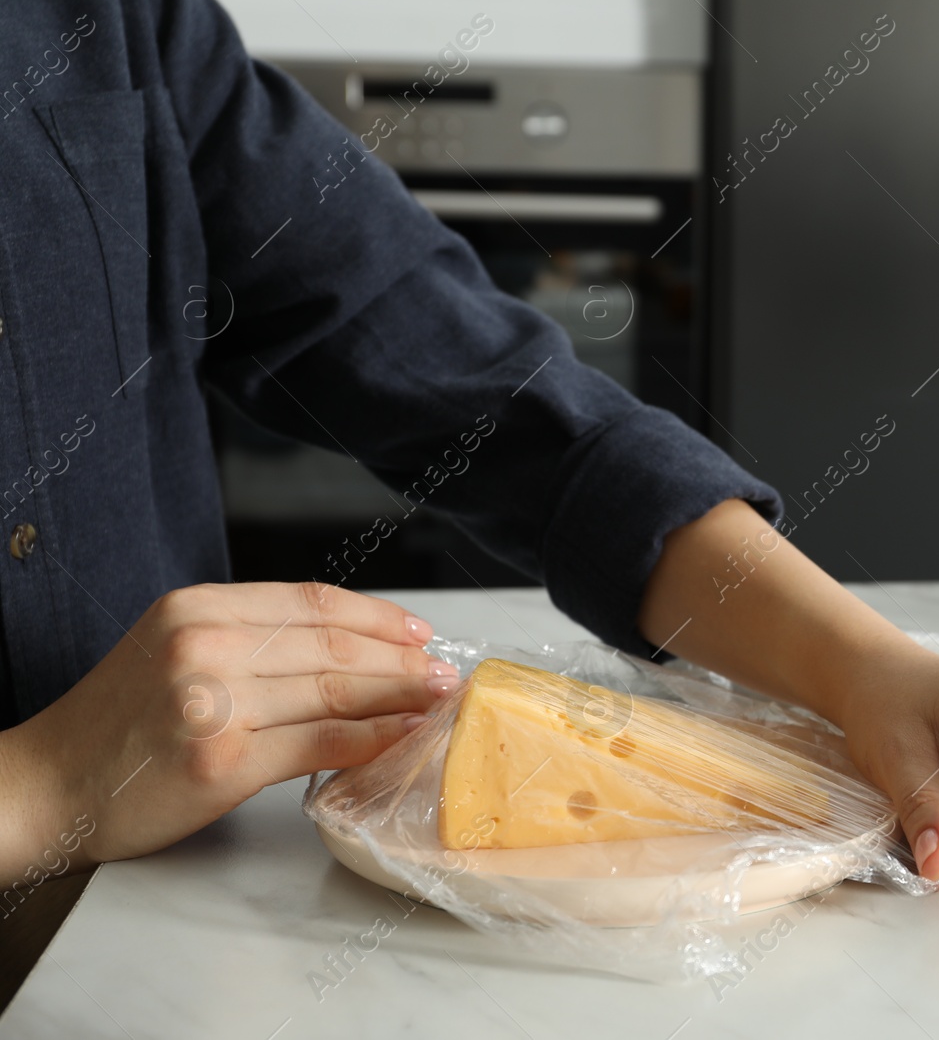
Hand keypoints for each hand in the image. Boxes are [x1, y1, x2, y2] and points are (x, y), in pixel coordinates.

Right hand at [3, 582, 452, 878]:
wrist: (44, 787)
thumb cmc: (115, 725)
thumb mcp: (171, 649)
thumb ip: (246, 638)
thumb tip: (345, 644)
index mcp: (196, 607)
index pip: (311, 602)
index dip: (376, 616)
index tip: (417, 631)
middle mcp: (205, 645)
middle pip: (333, 644)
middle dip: (401, 659)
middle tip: (443, 670)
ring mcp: (214, 702)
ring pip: (336, 692)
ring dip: (399, 697)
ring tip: (434, 701)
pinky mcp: (223, 760)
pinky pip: (321, 743)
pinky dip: (372, 740)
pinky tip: (400, 737)